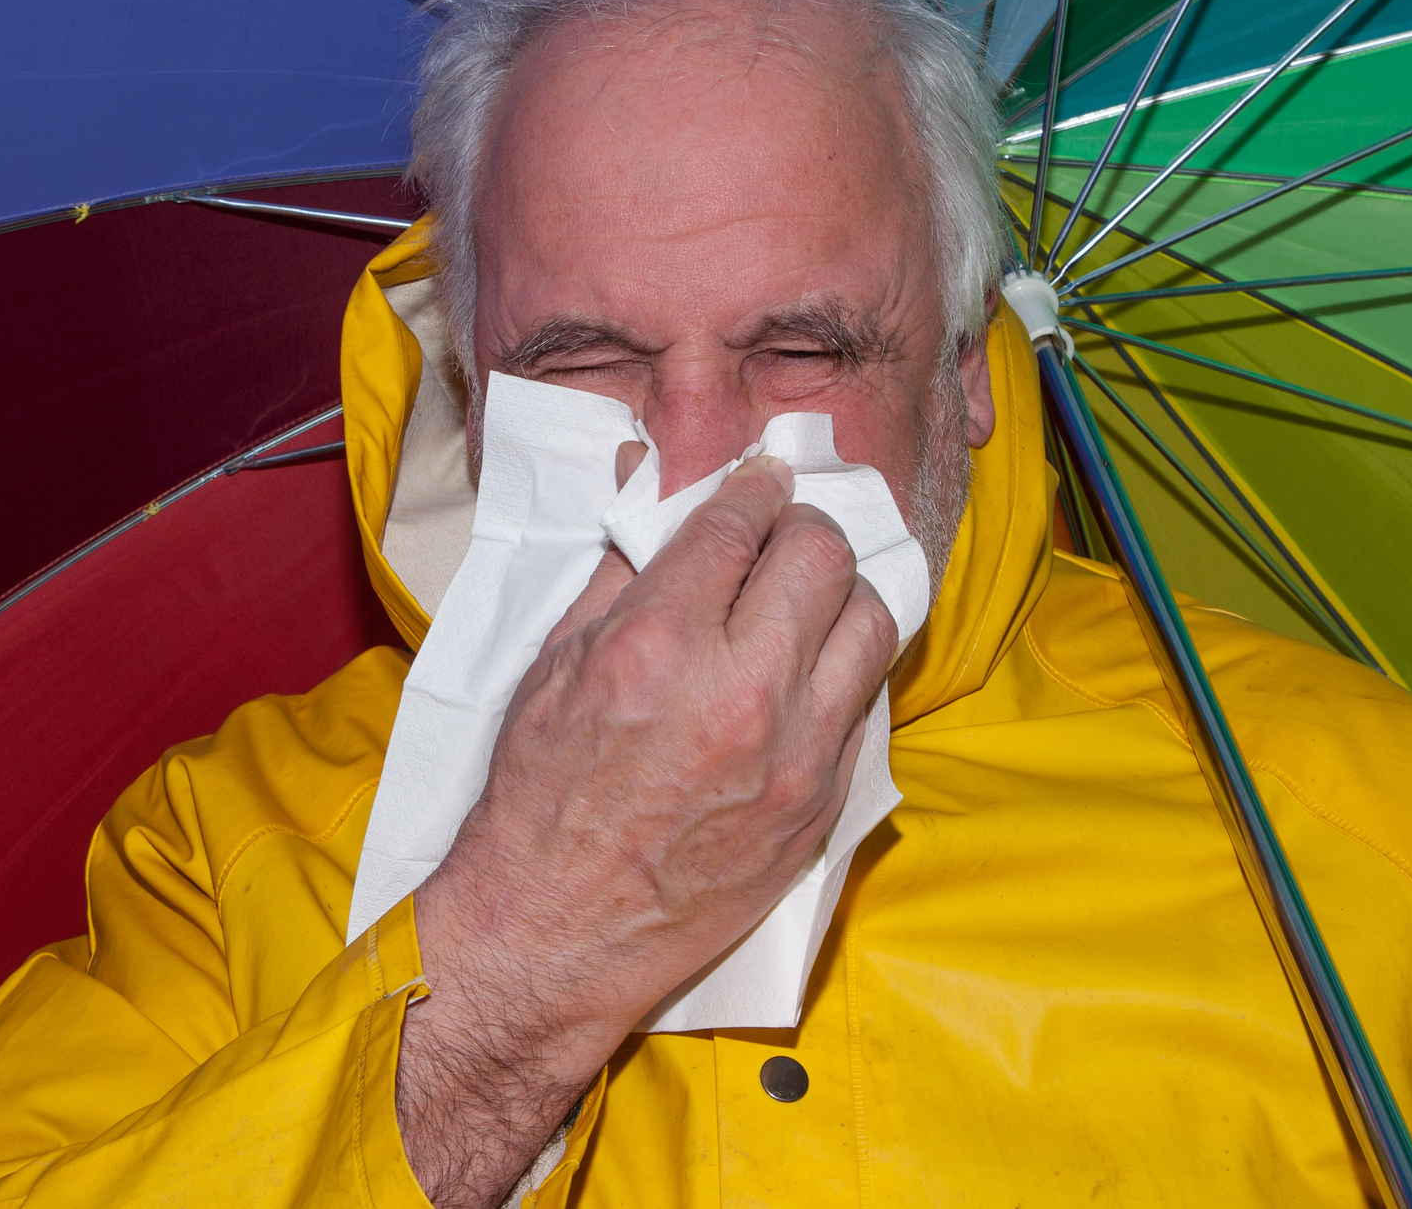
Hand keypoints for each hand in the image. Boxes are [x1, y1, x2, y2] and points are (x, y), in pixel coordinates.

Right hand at [396, 447, 897, 1207]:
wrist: (559, 930)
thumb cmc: (540, 798)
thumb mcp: (553, 668)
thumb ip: (618, 574)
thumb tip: (658, 497)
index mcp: (657, 647)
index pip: (740, 524)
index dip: (754, 488)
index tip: (760, 482)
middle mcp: (739, 692)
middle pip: (823, 557)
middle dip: (803, 529)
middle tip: (782, 536)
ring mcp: (794, 754)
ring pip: (871, 622)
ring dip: (840, 595)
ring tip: (806, 600)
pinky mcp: (822, 805)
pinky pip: (866, 701)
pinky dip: (841, 669)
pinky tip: (806, 669)